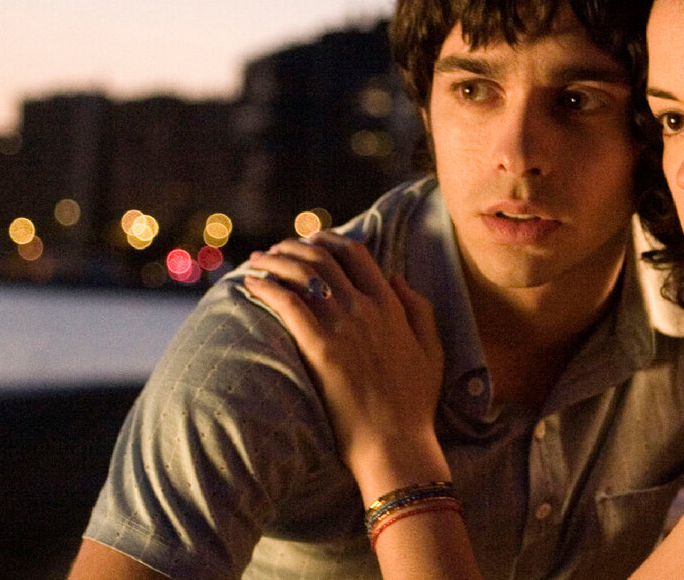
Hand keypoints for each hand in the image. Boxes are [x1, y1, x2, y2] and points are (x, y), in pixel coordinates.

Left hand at [244, 232, 447, 491]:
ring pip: (301, 274)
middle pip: (323, 257)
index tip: (311, 240)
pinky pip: (287, 303)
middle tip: (275, 250)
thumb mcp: (432, 349)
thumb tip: (395, 276)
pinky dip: (266, 287)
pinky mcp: (319, 348)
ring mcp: (342, 327)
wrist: (396, 443)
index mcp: (391, 305)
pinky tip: (250, 284)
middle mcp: (366, 307)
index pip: (356, 254)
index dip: (330, 240)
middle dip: (293, 246)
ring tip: (256, 262)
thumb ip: (418, 308)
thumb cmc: (414, 403)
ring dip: (274, 261)